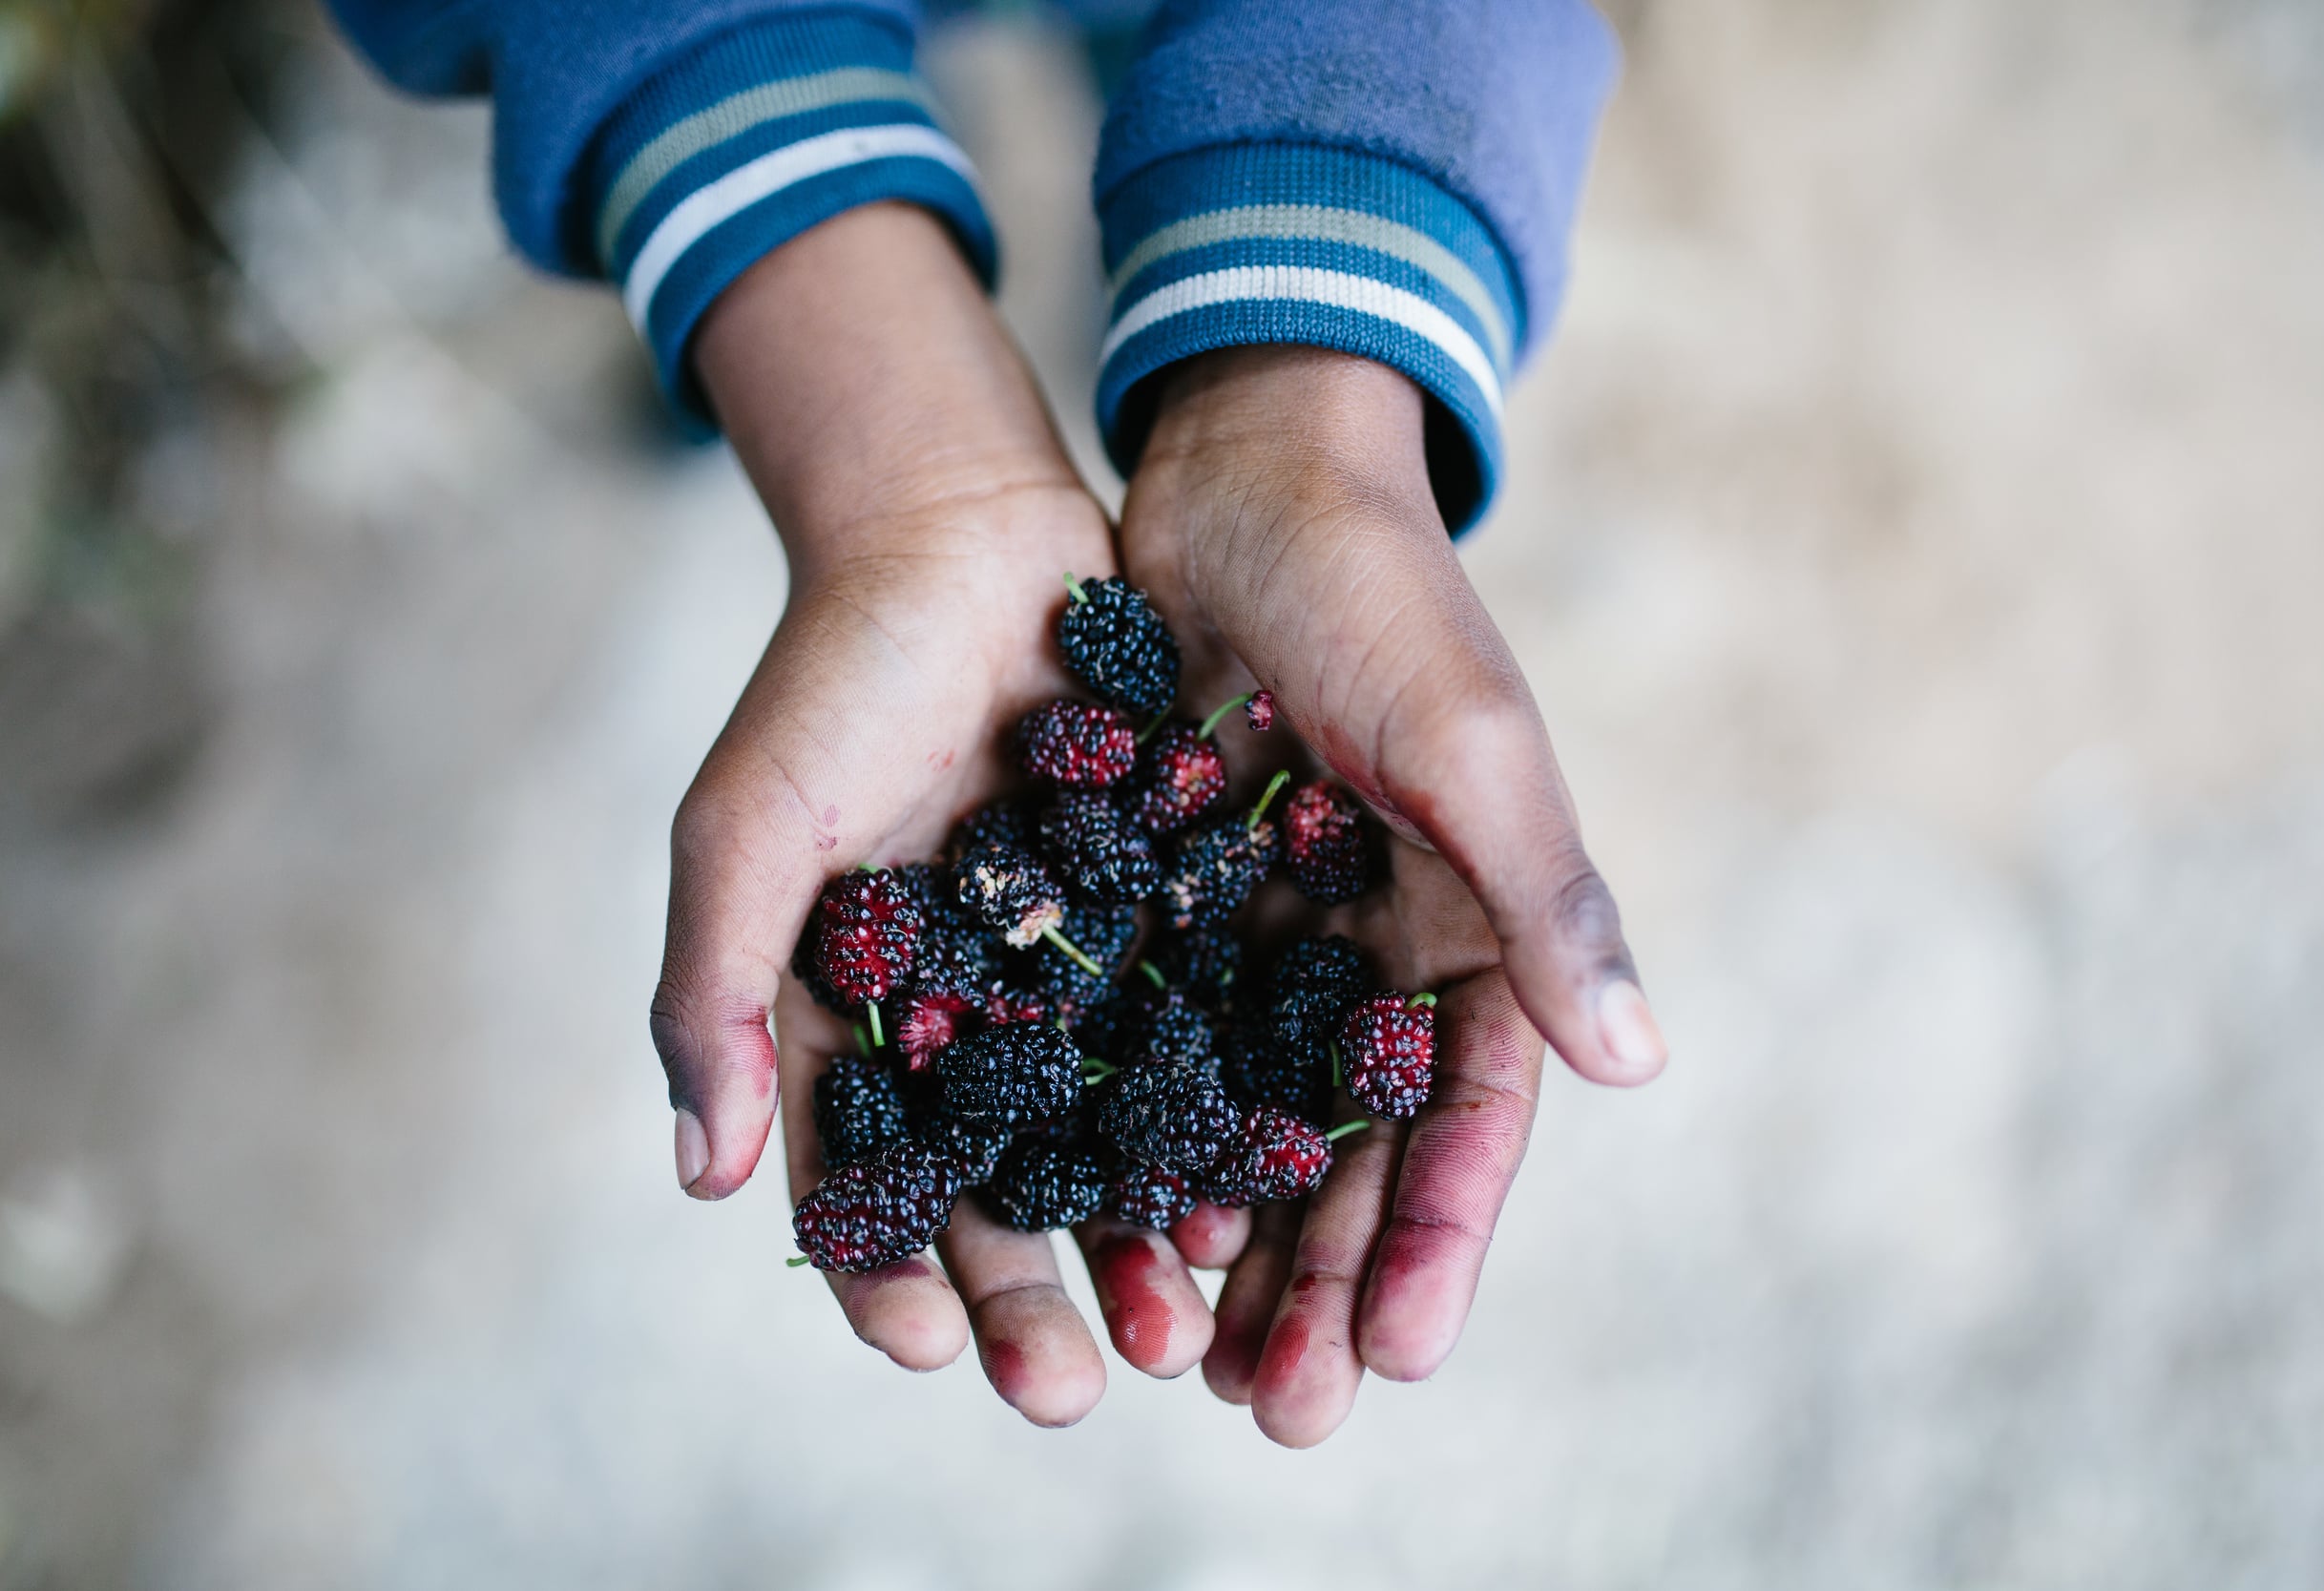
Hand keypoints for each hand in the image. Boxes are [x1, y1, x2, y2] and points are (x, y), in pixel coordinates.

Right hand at [652, 204, 1218, 1424]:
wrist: (960, 537)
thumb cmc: (828, 683)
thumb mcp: (746, 832)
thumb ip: (712, 992)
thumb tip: (697, 1176)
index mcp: (845, 1021)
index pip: (859, 1182)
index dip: (885, 1272)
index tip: (931, 1346)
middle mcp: (962, 1023)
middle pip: (991, 1192)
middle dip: (1026, 1293)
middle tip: (1070, 1389)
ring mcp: (1064, 980)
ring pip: (1103, 1143)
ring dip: (1130, 1240)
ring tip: (1177, 1328)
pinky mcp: (1158, 923)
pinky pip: (1193, 1042)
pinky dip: (1214, 1121)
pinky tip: (1253, 1190)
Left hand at [1114, 345, 1668, 1444]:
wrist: (1242, 468)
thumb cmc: (1379, 593)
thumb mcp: (1469, 740)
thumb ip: (1544, 896)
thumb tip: (1639, 1064)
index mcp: (1476, 922)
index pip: (1472, 1113)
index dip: (1438, 1236)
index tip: (1392, 1353)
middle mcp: (1376, 949)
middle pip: (1356, 1149)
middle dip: (1323, 1281)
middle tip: (1271, 1411)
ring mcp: (1269, 934)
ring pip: (1250, 1121)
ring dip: (1228, 1241)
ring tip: (1181, 1357)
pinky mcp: (1168, 904)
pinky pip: (1150, 1045)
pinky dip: (1134, 1135)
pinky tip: (1097, 1223)